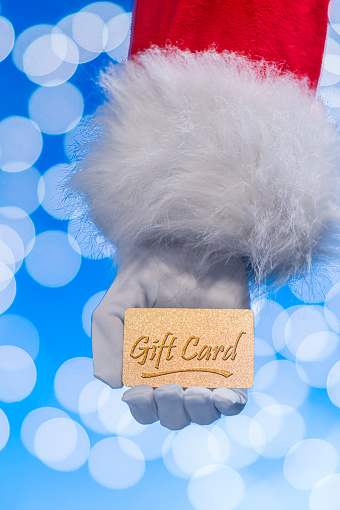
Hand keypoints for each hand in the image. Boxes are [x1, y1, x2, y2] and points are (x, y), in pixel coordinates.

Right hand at [92, 248, 249, 429]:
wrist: (188, 245)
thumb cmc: (148, 275)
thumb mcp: (115, 306)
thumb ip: (107, 342)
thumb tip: (115, 384)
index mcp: (148, 365)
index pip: (146, 406)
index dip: (143, 409)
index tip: (142, 392)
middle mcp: (178, 370)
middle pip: (176, 415)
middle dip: (171, 411)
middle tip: (171, 388)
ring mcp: (208, 365)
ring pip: (206, 411)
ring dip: (200, 412)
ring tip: (196, 393)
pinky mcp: (235, 355)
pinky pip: (237, 393)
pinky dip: (231, 404)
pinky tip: (224, 397)